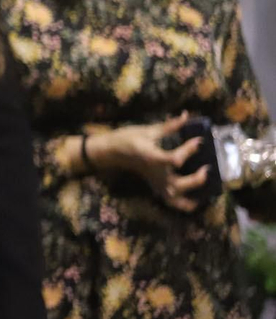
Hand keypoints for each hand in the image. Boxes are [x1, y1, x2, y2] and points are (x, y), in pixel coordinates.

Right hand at [90, 113, 206, 211]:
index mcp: (152, 158)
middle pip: (178, 185)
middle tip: (207, 168)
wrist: (110, 152)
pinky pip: (170, 200)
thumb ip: (169, 126)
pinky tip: (195, 199)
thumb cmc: (127, 139)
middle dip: (196, 179)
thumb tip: (185, 115)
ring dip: (192, 197)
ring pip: (175, 198)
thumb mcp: (147, 130)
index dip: (189, 150)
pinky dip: (184, 203)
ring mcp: (155, 182)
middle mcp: (155, 174)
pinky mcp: (155, 186)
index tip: (199, 140)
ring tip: (206, 190)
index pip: (175, 159)